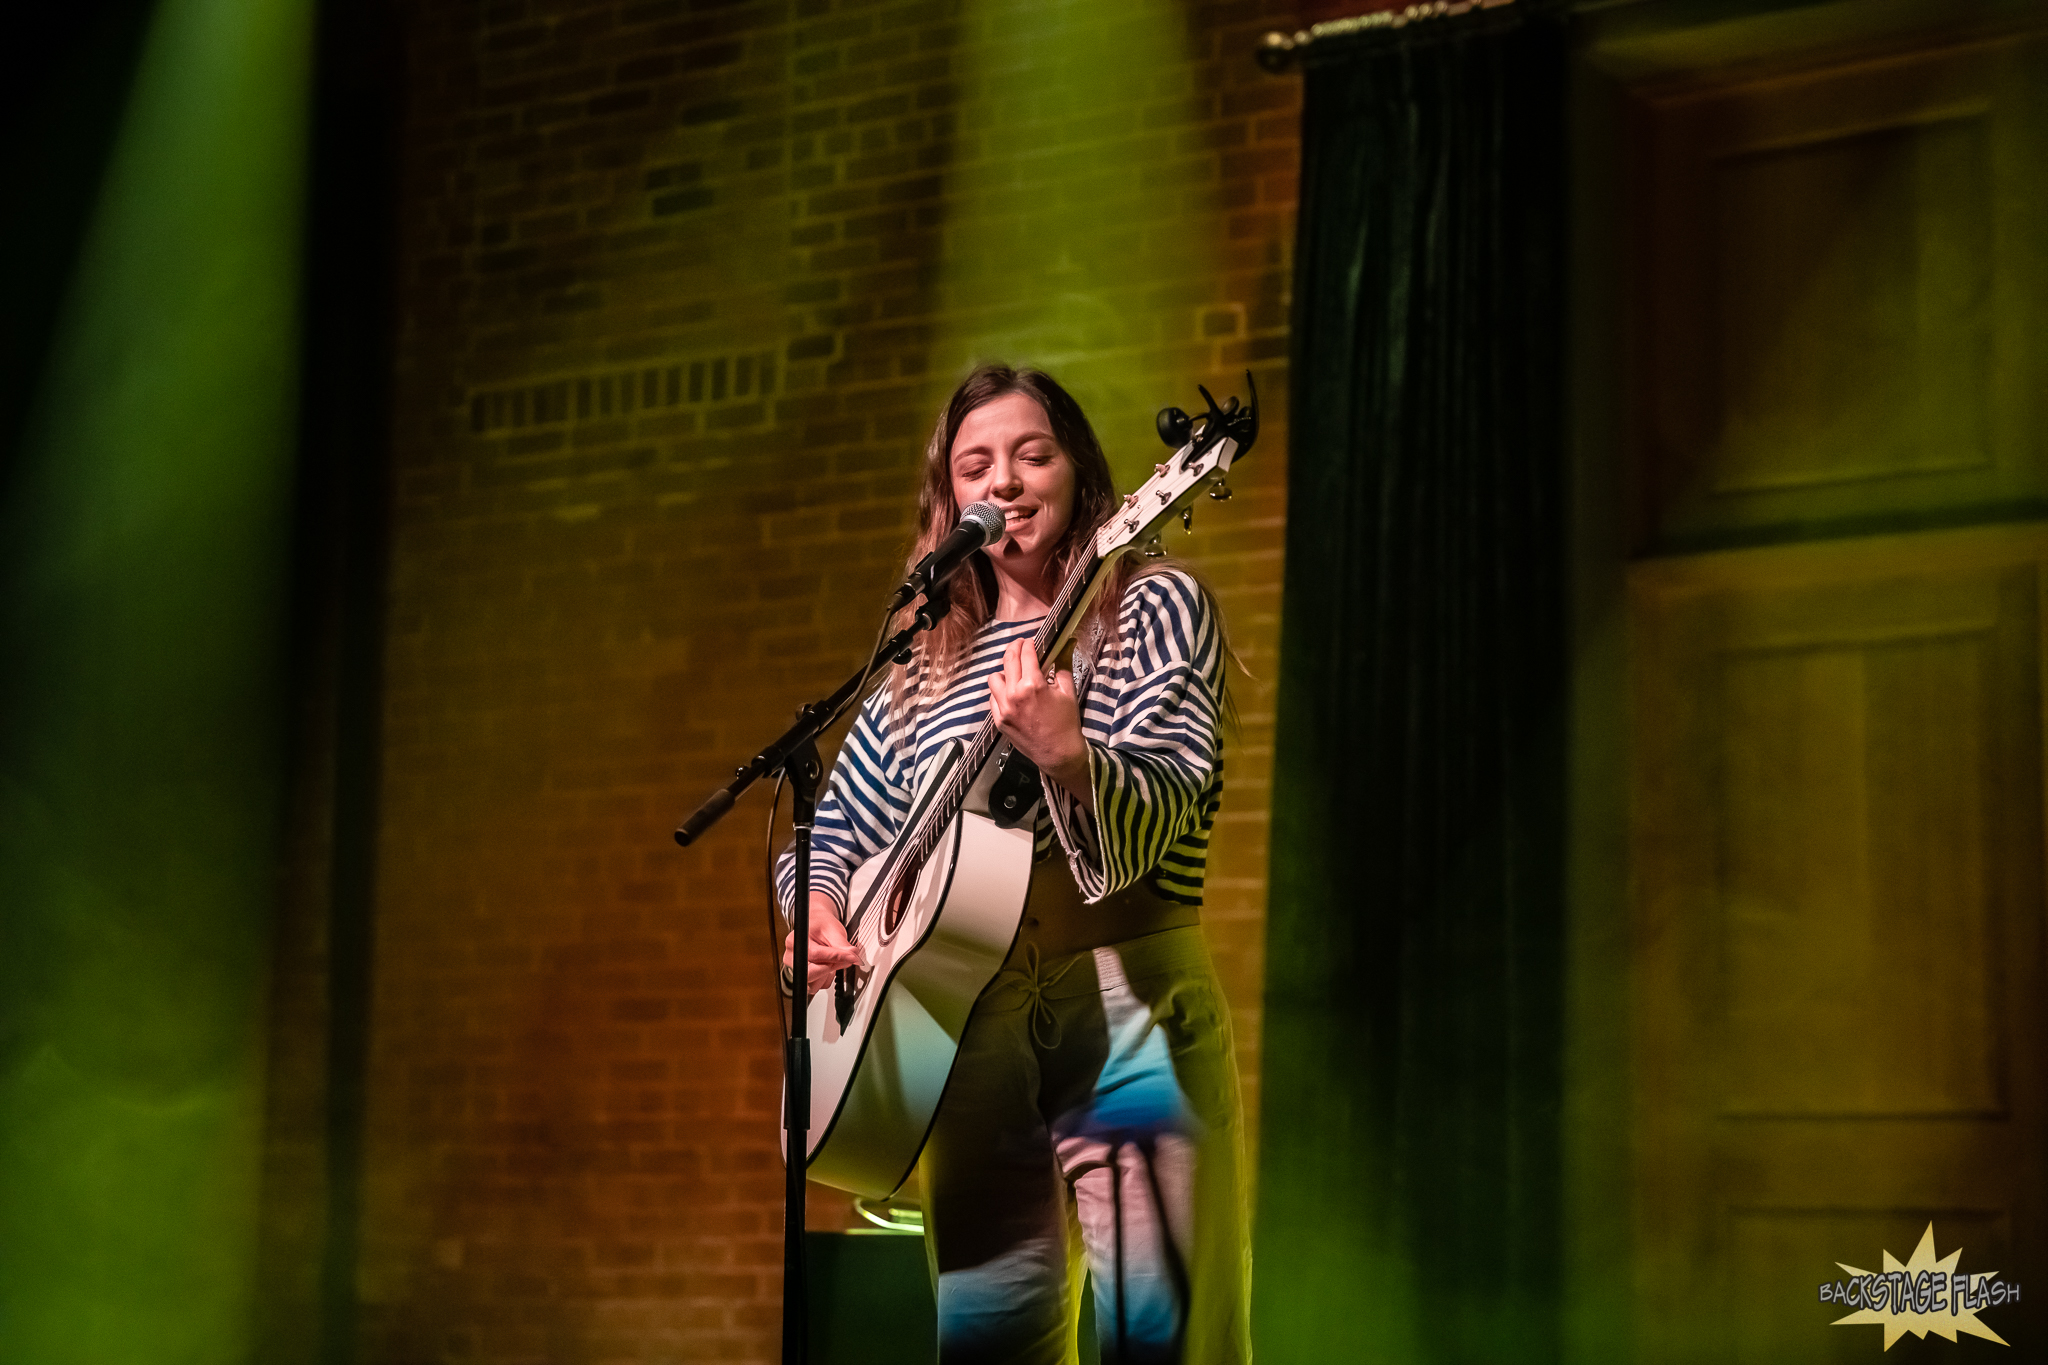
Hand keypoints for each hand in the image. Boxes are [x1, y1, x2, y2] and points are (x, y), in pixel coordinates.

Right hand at [783, 893, 863, 993]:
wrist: (817, 926)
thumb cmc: (821, 926)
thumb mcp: (833, 929)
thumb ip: (842, 944)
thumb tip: (852, 955)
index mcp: (795, 941)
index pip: (815, 955)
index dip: (835, 957)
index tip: (851, 957)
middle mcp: (791, 958)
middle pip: (810, 973)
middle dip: (831, 967)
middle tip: (845, 959)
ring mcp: (795, 970)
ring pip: (814, 983)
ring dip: (829, 974)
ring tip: (835, 960)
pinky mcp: (803, 978)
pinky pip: (817, 986)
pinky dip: (826, 978)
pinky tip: (829, 965)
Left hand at [988, 638, 1094, 812]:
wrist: (1058, 753)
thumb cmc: (1066, 723)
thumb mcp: (1068, 692)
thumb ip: (1060, 669)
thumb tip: (1057, 655)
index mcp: (1033, 685)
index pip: (1026, 654)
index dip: (1028, 644)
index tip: (1030, 642)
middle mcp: (1014, 694)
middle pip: (1008, 660)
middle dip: (1014, 648)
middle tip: (1020, 646)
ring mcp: (1003, 708)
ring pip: (994, 678)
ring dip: (1004, 672)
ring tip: (1014, 674)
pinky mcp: (999, 720)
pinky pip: (992, 698)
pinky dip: (1000, 692)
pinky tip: (1011, 693)